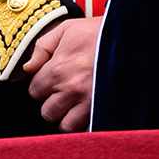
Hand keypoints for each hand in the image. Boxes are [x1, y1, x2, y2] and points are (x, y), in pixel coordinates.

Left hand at [22, 15, 102, 131]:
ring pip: (66, 125)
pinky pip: (88, 129)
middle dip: (52, 103)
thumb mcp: (66, 30)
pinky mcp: (105, 109)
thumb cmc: (98, 32)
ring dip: (68, 116)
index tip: (49, 81)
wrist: (131, 37)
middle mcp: (71, 89)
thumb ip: (42, 47)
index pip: (35, 91)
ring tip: (74, 104)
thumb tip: (27, 68)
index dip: (40, 86)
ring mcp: (89, 102)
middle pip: (48, 112)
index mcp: (58, 69)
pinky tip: (87, 110)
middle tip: (61, 93)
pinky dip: (85, 123)